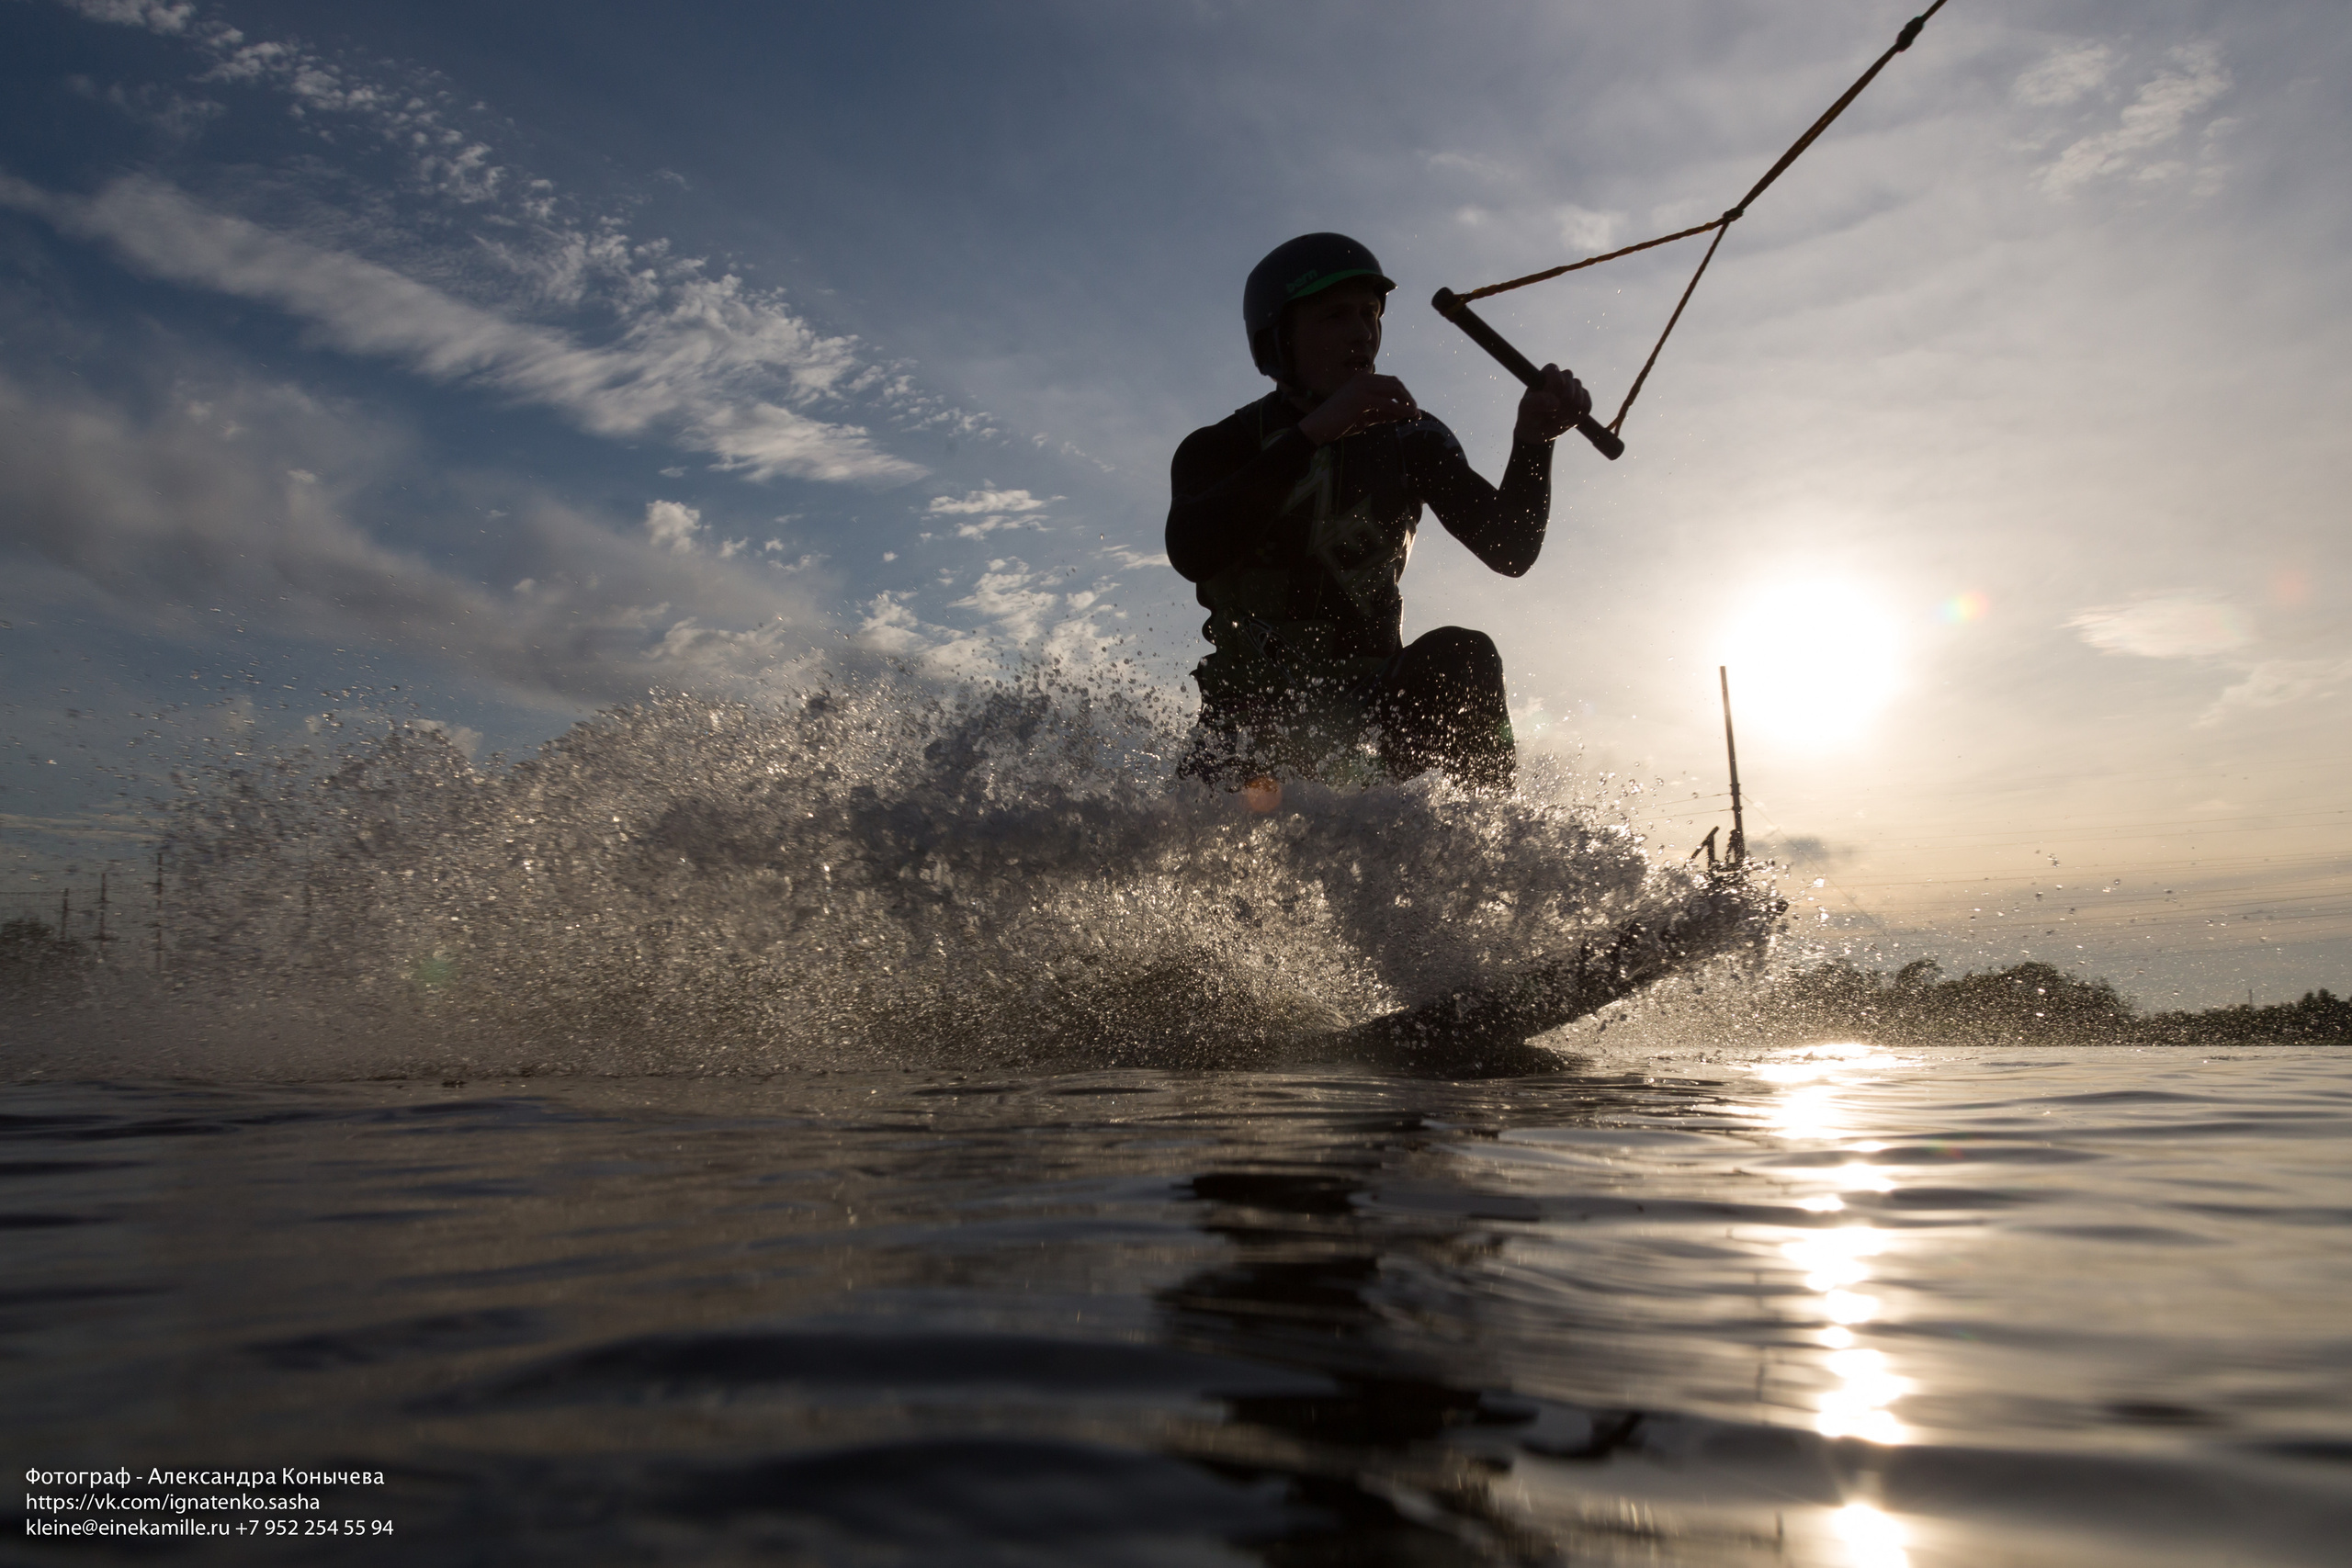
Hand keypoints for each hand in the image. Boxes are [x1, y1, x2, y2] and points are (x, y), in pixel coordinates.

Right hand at [1297, 373, 1419, 444]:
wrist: (1319, 426)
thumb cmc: (1339, 422)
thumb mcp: (1364, 416)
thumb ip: (1381, 413)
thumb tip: (1401, 414)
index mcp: (1362, 379)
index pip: (1390, 382)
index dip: (1403, 394)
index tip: (1411, 407)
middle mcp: (1363, 378)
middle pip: (1395, 383)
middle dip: (1408, 397)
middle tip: (1416, 412)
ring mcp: (1363, 387)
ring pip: (1394, 391)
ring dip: (1408, 403)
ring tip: (1416, 415)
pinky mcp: (1363, 399)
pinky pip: (1388, 404)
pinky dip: (1402, 410)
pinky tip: (1410, 415)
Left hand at [1513, 364, 1592, 443]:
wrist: (1539, 430)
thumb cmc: (1530, 415)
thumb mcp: (1526, 409)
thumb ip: (1535, 402)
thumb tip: (1556, 402)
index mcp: (1547, 373)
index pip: (1555, 372)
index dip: (1553, 388)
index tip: (1546, 402)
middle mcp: (1563, 376)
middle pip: (1571, 383)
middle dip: (1562, 404)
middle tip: (1551, 415)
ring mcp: (1575, 387)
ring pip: (1580, 395)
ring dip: (1568, 413)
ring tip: (1557, 419)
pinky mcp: (1584, 398)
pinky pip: (1587, 406)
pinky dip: (1577, 418)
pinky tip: (1566, 422)